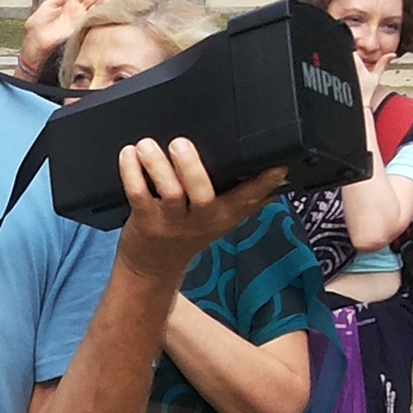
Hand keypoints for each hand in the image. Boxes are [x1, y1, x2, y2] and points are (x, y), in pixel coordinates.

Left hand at [21, 0, 120, 75]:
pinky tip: (109, 1)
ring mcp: (80, 18)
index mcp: (69, 3)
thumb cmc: (38, 25)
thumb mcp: (49, 4)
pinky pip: (93, 15)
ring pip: (96, 4)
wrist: (36, 40)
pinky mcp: (81, 26)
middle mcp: (77, 11)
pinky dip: (101, 8)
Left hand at [116, 138, 282, 278]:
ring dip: (157, 166)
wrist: (153, 269)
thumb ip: (248, 198)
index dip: (263, 182)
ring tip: (147, 145)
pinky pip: (138, 195)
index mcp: (225, 215)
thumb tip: (282, 174)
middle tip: (180, 144)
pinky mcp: (145, 221)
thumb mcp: (223, 219)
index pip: (250, 198)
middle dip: (192, 168)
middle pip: (204, 195)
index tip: (275, 163)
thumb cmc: (189, 233)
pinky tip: (129, 155)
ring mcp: (172, 222)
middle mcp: (202, 219)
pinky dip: (131, 173)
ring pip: (170, 193)